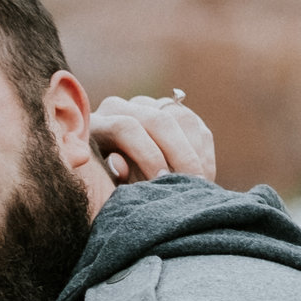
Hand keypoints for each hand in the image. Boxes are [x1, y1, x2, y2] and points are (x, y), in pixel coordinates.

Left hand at [92, 91, 215, 184]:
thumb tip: (120, 165)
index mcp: (96, 125)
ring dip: (194, 153)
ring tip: (200, 184)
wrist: (109, 187)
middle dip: (179, 154)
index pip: (126, 127)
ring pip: (180, 118)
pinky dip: (202, 152)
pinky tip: (204, 176)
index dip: (147, 154)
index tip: (162, 181)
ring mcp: (146, 106)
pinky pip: (195, 125)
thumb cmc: (102, 194)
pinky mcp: (170, 112)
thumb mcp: (104, 190)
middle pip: (158, 120)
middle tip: (191, 183)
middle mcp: (120, 108)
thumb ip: (112, 180)